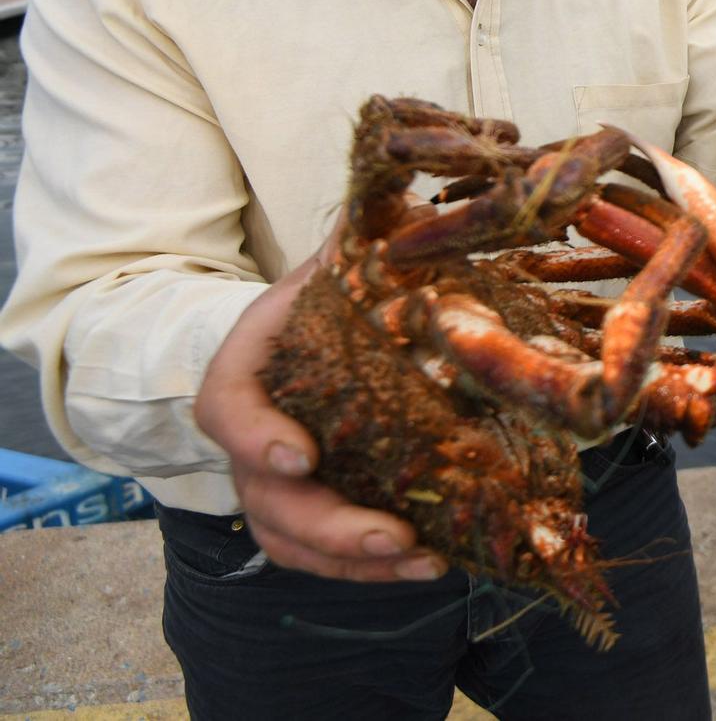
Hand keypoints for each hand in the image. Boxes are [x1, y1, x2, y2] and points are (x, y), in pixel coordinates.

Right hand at [192, 230, 444, 582]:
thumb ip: (360, 241)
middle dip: (332, 524)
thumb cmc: (308, 307)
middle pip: (269, 498)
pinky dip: (370, 571)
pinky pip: (322, 558)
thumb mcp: (327, 270)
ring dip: (355, 562)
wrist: (284, 345)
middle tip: (393, 532)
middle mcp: (248, 441)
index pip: (230, 413)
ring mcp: (271, 487)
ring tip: (424, 560)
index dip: (258, 437)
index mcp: (240, 375)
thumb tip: (420, 197)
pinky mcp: (303, 514)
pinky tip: (431, 563)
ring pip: (294, 541)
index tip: (299, 454)